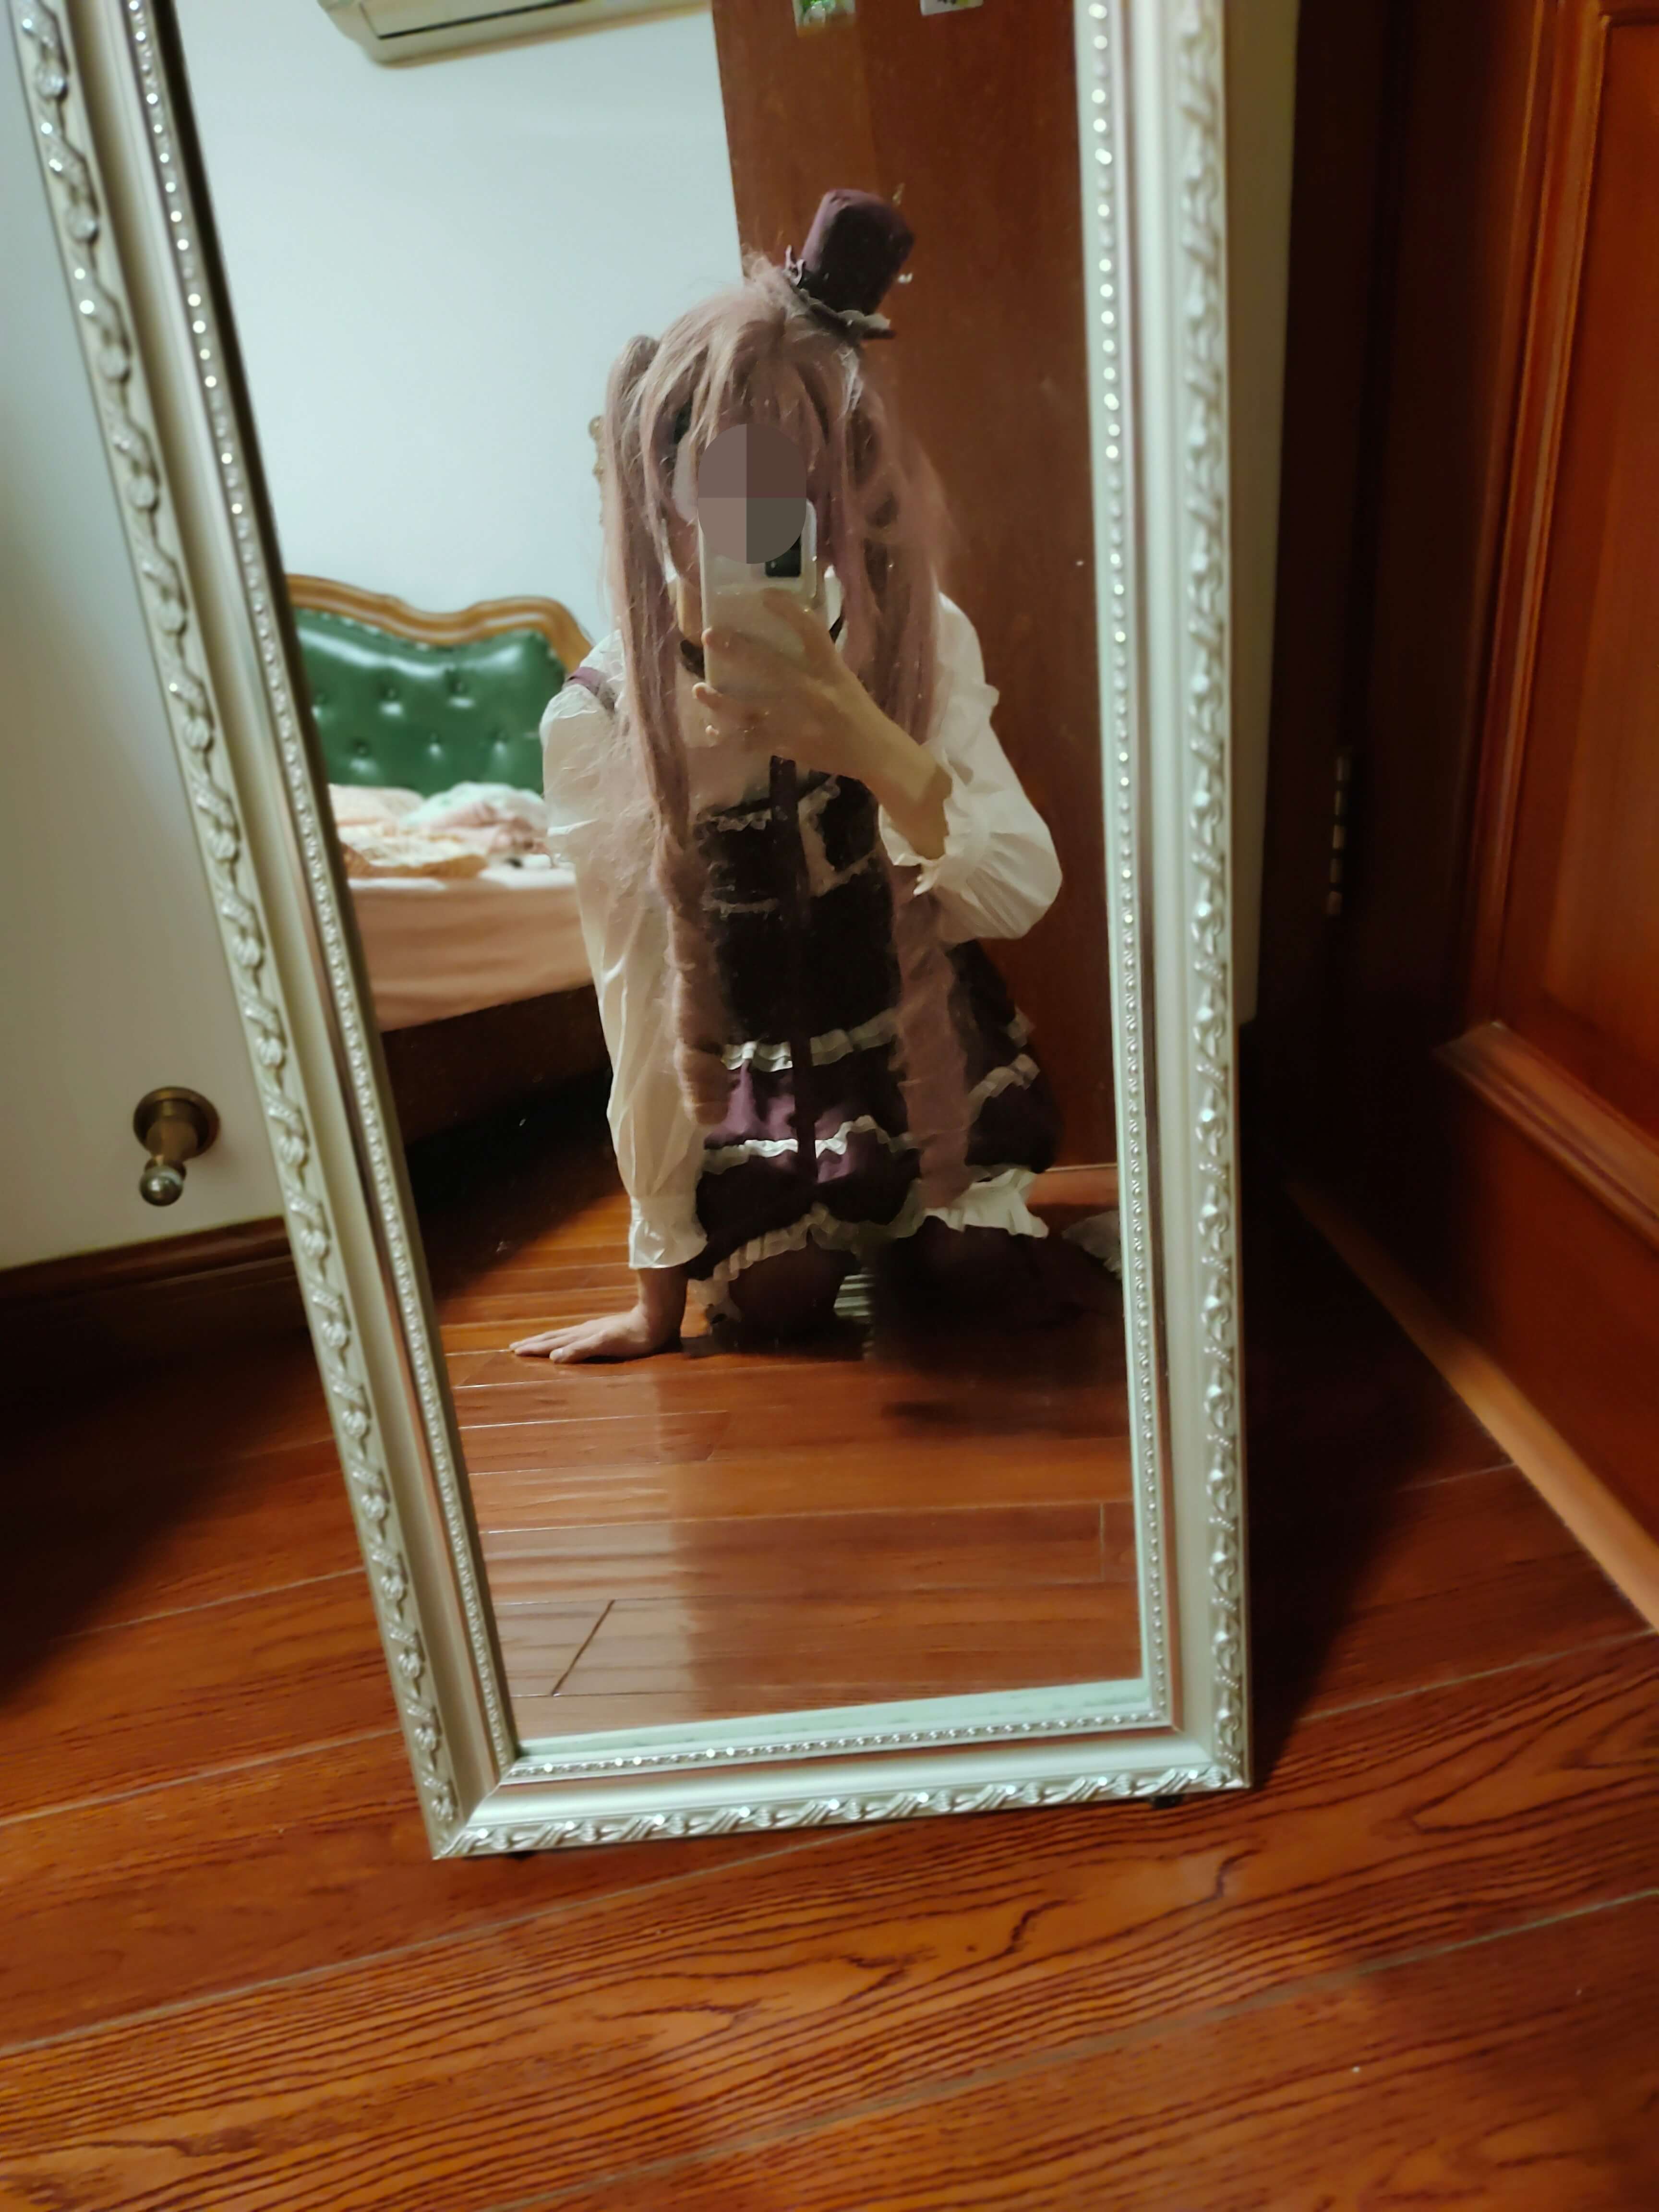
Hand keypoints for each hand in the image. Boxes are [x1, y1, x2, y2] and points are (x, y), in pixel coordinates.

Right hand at [511, 1266, 687, 1363]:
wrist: (656, 1320)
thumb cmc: (633, 1337)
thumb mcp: (606, 1344)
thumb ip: (581, 1349)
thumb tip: (553, 1357)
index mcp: (581, 1335)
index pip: (552, 1342)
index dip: (534, 1348)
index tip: (514, 1351)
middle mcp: (583, 1331)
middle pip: (553, 1336)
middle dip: (533, 1342)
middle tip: (514, 1346)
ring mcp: (593, 1329)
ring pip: (563, 1334)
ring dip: (546, 1339)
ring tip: (533, 1342)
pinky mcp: (603, 1329)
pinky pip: (574, 1335)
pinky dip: (562, 1338)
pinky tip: (566, 1340)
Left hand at [695, 595, 949, 857]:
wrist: (874, 752)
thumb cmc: (856, 710)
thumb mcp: (842, 677)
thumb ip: (816, 658)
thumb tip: (783, 631)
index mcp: (830, 669)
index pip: (809, 630)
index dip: (786, 609)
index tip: (762, 594)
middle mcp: (813, 691)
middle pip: (770, 665)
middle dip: (736, 649)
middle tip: (709, 635)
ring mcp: (799, 721)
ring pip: (751, 710)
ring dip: (721, 701)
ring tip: (698, 690)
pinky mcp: (790, 746)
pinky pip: (753, 741)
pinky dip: (730, 737)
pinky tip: (712, 730)